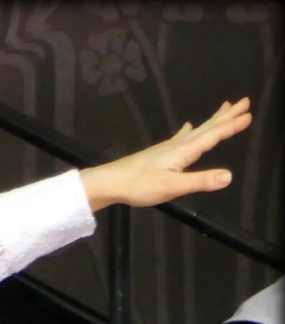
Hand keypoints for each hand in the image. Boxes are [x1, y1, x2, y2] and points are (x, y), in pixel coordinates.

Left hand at [79, 97, 251, 211]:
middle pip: (207, 127)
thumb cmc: (138, 185)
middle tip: (244, 102)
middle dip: (226, 115)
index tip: (248, 114)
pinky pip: (181, 137)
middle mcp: (177, 145)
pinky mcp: (159, 153)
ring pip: (196, 130)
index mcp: (184, 151)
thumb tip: (228, 176)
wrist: (110, 182)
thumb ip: (200, 181)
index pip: (213, 135)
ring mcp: (167, 148)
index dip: (231, 126)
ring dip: (212, 120)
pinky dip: (189, 130)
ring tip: (224, 108)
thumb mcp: (172, 186)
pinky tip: (187, 127)